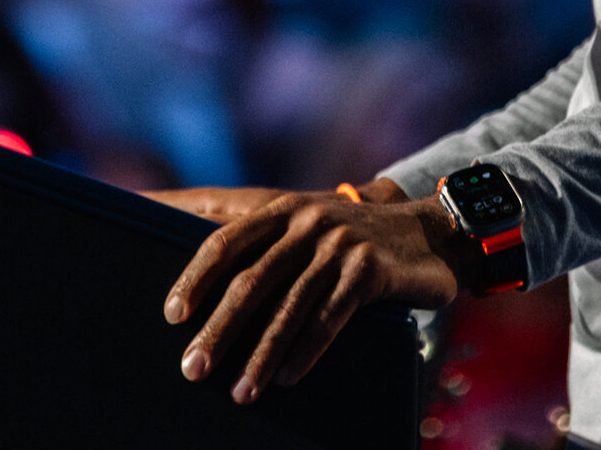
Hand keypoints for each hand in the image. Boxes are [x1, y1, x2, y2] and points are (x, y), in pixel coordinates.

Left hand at [163, 186, 470, 404]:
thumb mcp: (309, 228)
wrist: (429, 232)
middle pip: (250, 279)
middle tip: (192, 368)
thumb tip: (214, 298)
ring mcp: (339, 243)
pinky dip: (304, 352)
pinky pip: (329, 318)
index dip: (195, 277)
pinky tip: (285, 379)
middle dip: (218, 329)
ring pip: (288, 307)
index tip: (171, 315)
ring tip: (239, 391)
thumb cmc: (354, 239)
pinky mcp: (369, 269)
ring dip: (260, 355)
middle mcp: (306, 221)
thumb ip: (269, 249)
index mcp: (282, 209)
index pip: (225, 241)